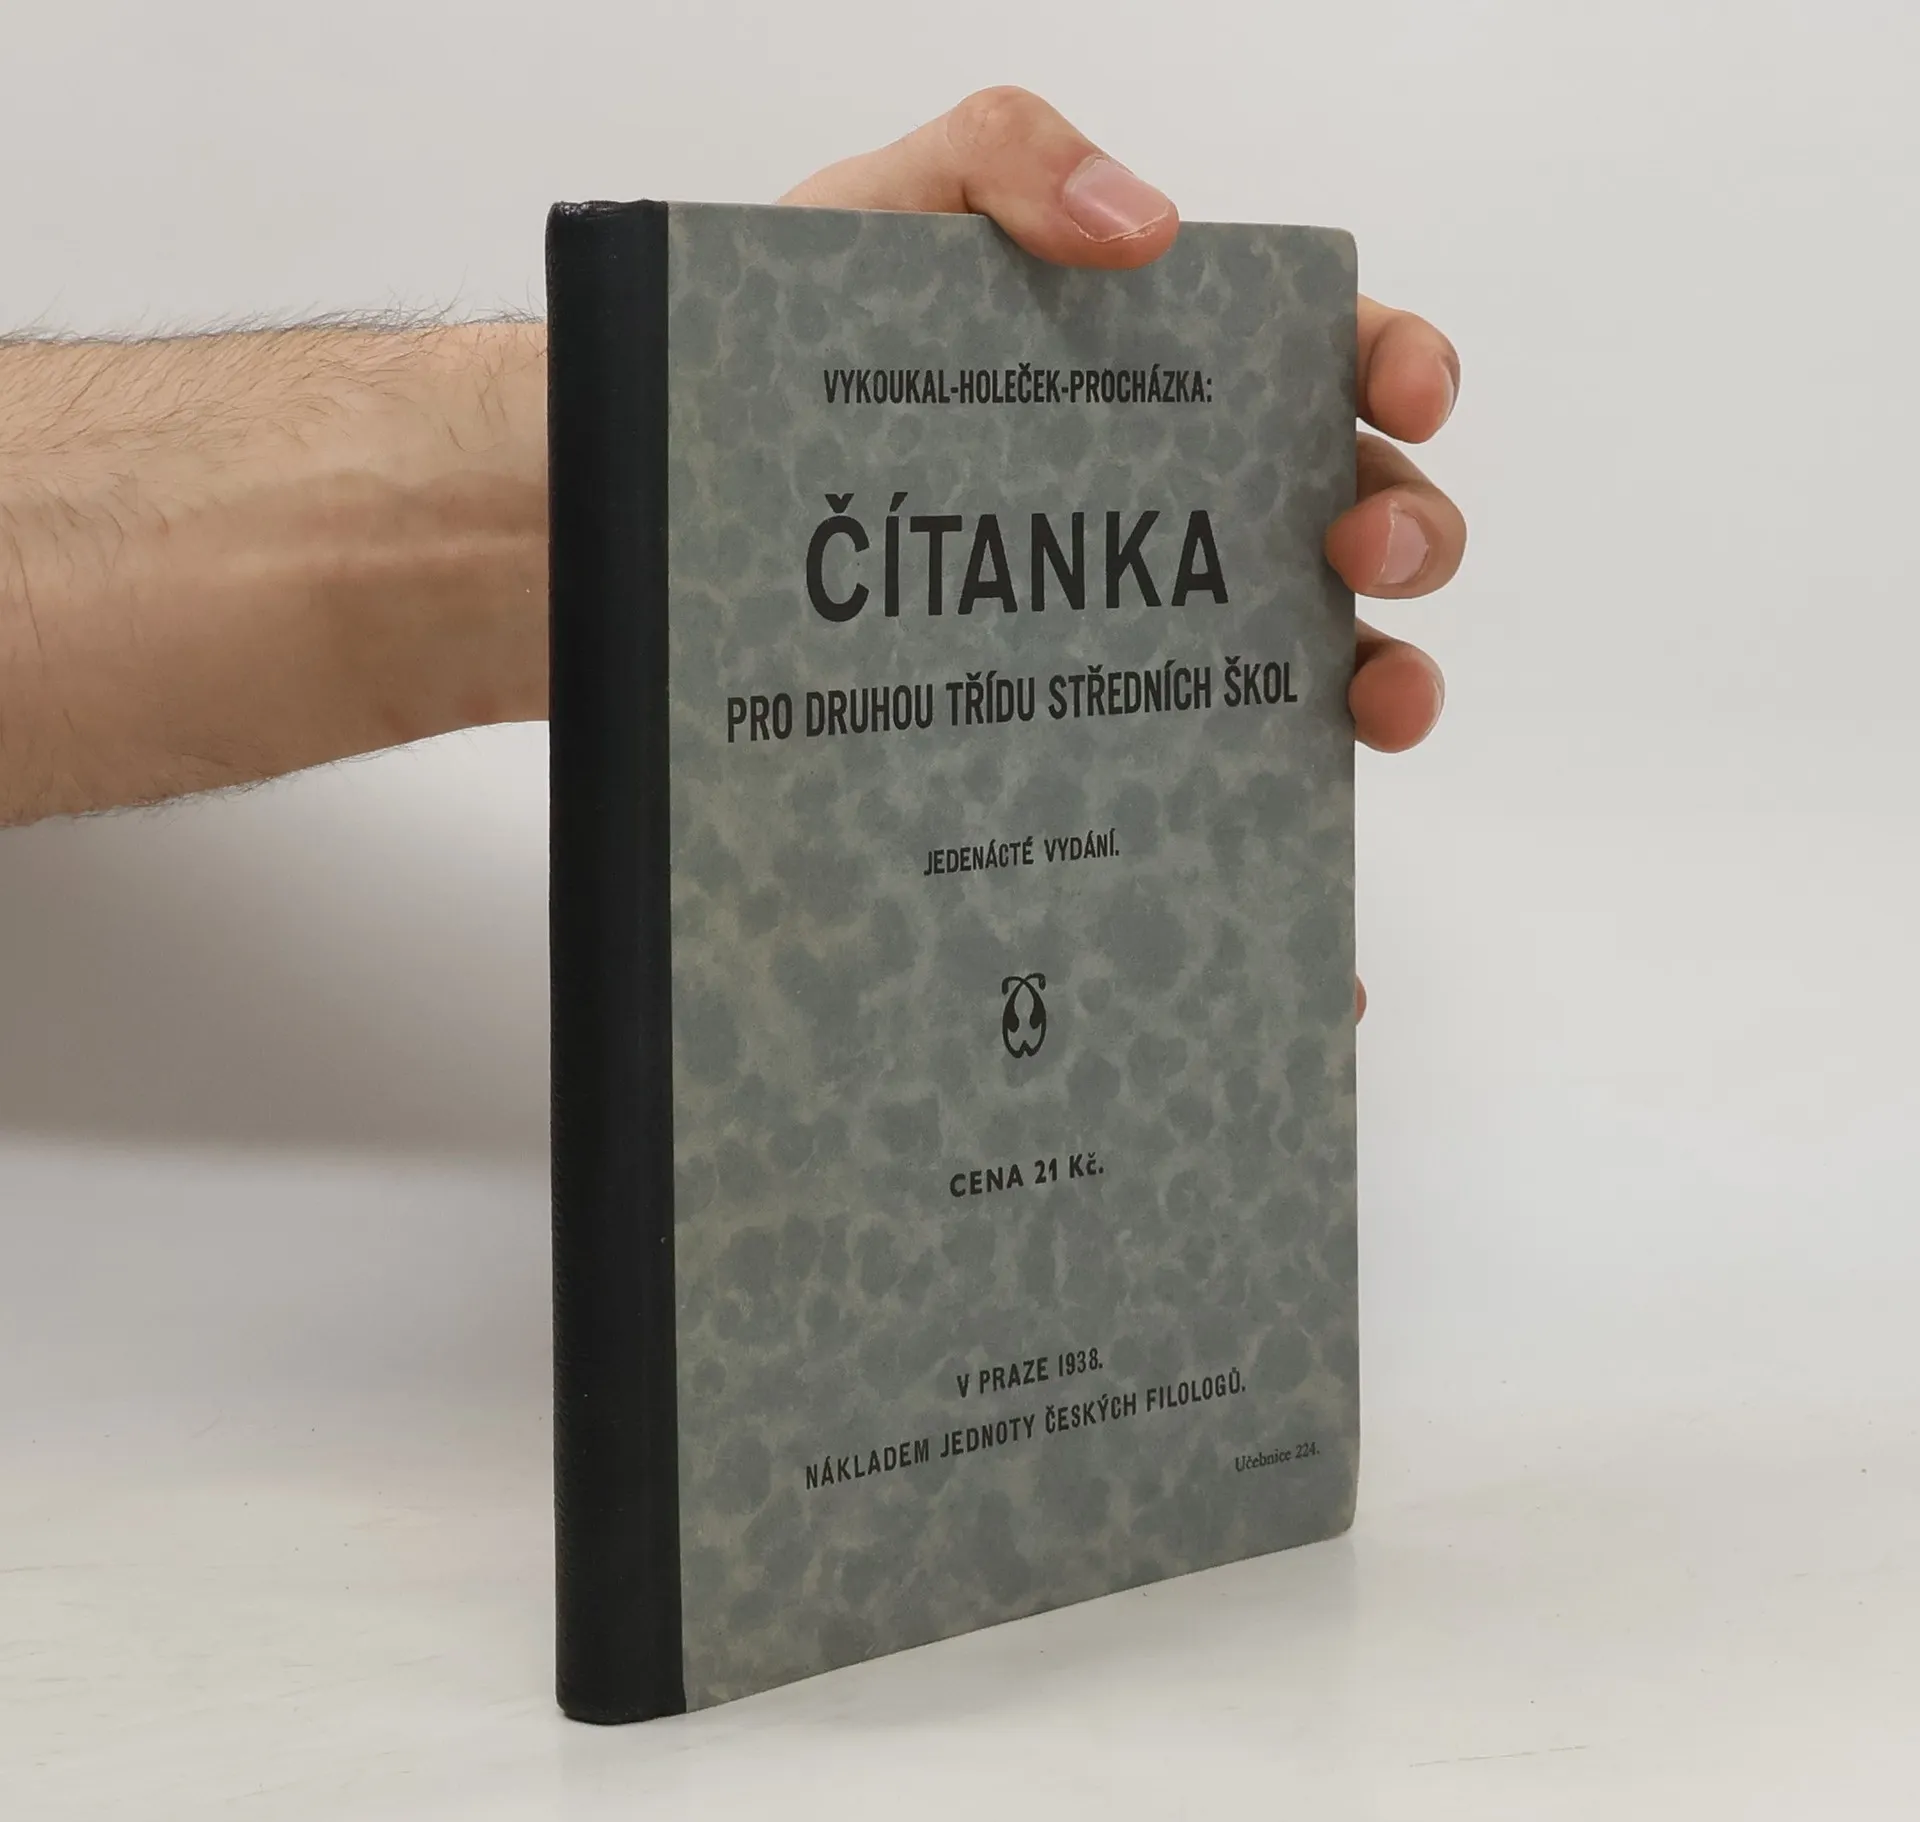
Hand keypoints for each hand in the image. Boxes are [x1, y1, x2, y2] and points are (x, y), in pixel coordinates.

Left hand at [784, 88, 1461, 1020]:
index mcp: (1165, 371)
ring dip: (1392, 680)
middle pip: (1362, 518)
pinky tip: (1301, 881)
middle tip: (1351, 548)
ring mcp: (1150, 635)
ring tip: (1368, 704)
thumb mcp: (883, 210)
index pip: (1329, 358)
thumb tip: (1149, 227)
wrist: (671, 504)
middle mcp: (1185, 509)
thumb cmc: (785, 356)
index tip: (1399, 393)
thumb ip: (1008, 156)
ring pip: (1329, 664)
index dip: (1399, 364)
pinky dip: (1288, 838)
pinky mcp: (1096, 740)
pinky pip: (1223, 794)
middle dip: (1408, 529)